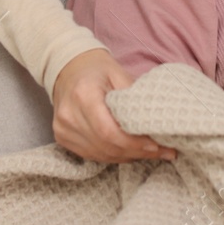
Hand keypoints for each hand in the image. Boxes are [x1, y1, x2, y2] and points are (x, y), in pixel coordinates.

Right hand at [50, 48, 177, 163]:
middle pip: (106, 146)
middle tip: (161, 151)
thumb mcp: (119, 74)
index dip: (133, 144)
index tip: (155, 146)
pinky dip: (113, 155)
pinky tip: (130, 151)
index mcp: (83, 95)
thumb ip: (134, 98)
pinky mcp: (62, 137)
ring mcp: (63, 129)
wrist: (68, 68)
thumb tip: (156, 123)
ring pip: (100, 154)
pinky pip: (92, 155)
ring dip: (127, 156)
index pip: (108, 131)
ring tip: (150, 152)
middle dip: (136, 152)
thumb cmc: (97, 69)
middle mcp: (69, 115)